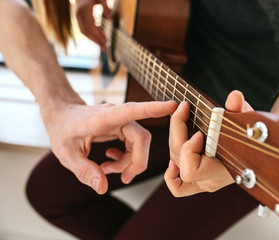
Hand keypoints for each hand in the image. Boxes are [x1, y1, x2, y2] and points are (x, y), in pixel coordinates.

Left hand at [44, 100, 176, 194]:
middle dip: (136, 162)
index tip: (173, 105)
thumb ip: (84, 170)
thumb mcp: (66, 154)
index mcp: (104, 118)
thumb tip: (103, 187)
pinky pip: (134, 144)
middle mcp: (117, 117)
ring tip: (106, 170)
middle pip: (141, 139)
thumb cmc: (62, 130)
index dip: (154, 109)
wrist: (61, 116)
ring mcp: (121, 121)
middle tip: (123, 179)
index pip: (133, 111)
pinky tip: (109, 161)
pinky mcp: (122, 127)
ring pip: (139, 144)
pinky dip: (126, 157)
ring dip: (129, 162)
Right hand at [76, 0, 110, 50]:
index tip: (106, 42)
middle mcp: (79, 12)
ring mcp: (77, 15)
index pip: (91, 26)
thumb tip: (110, 19)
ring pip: (83, 31)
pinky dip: (90, 35)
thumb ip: (105, 6)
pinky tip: (97, 38)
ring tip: (102, 45)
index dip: (98, 36)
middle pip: (86, 31)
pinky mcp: (77, 16)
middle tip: (104, 48)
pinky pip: (83, 29)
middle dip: (96, 41)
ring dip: (93, 40)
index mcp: (85, 8)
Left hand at [165, 90, 252, 196]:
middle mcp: (209, 180)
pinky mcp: (199, 182)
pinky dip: (171, 174)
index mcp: (221, 171)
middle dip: (177, 131)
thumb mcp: (246, 120)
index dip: (189, 150)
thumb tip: (235, 96)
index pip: (190, 171)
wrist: (259, 149)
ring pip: (175, 163)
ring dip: (174, 139)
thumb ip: (239, 110)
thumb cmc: (253, 136)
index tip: (199, 132)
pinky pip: (178, 187)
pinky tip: (174, 158)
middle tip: (184, 110)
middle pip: (179, 160)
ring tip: (182, 119)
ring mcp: (203, 182)